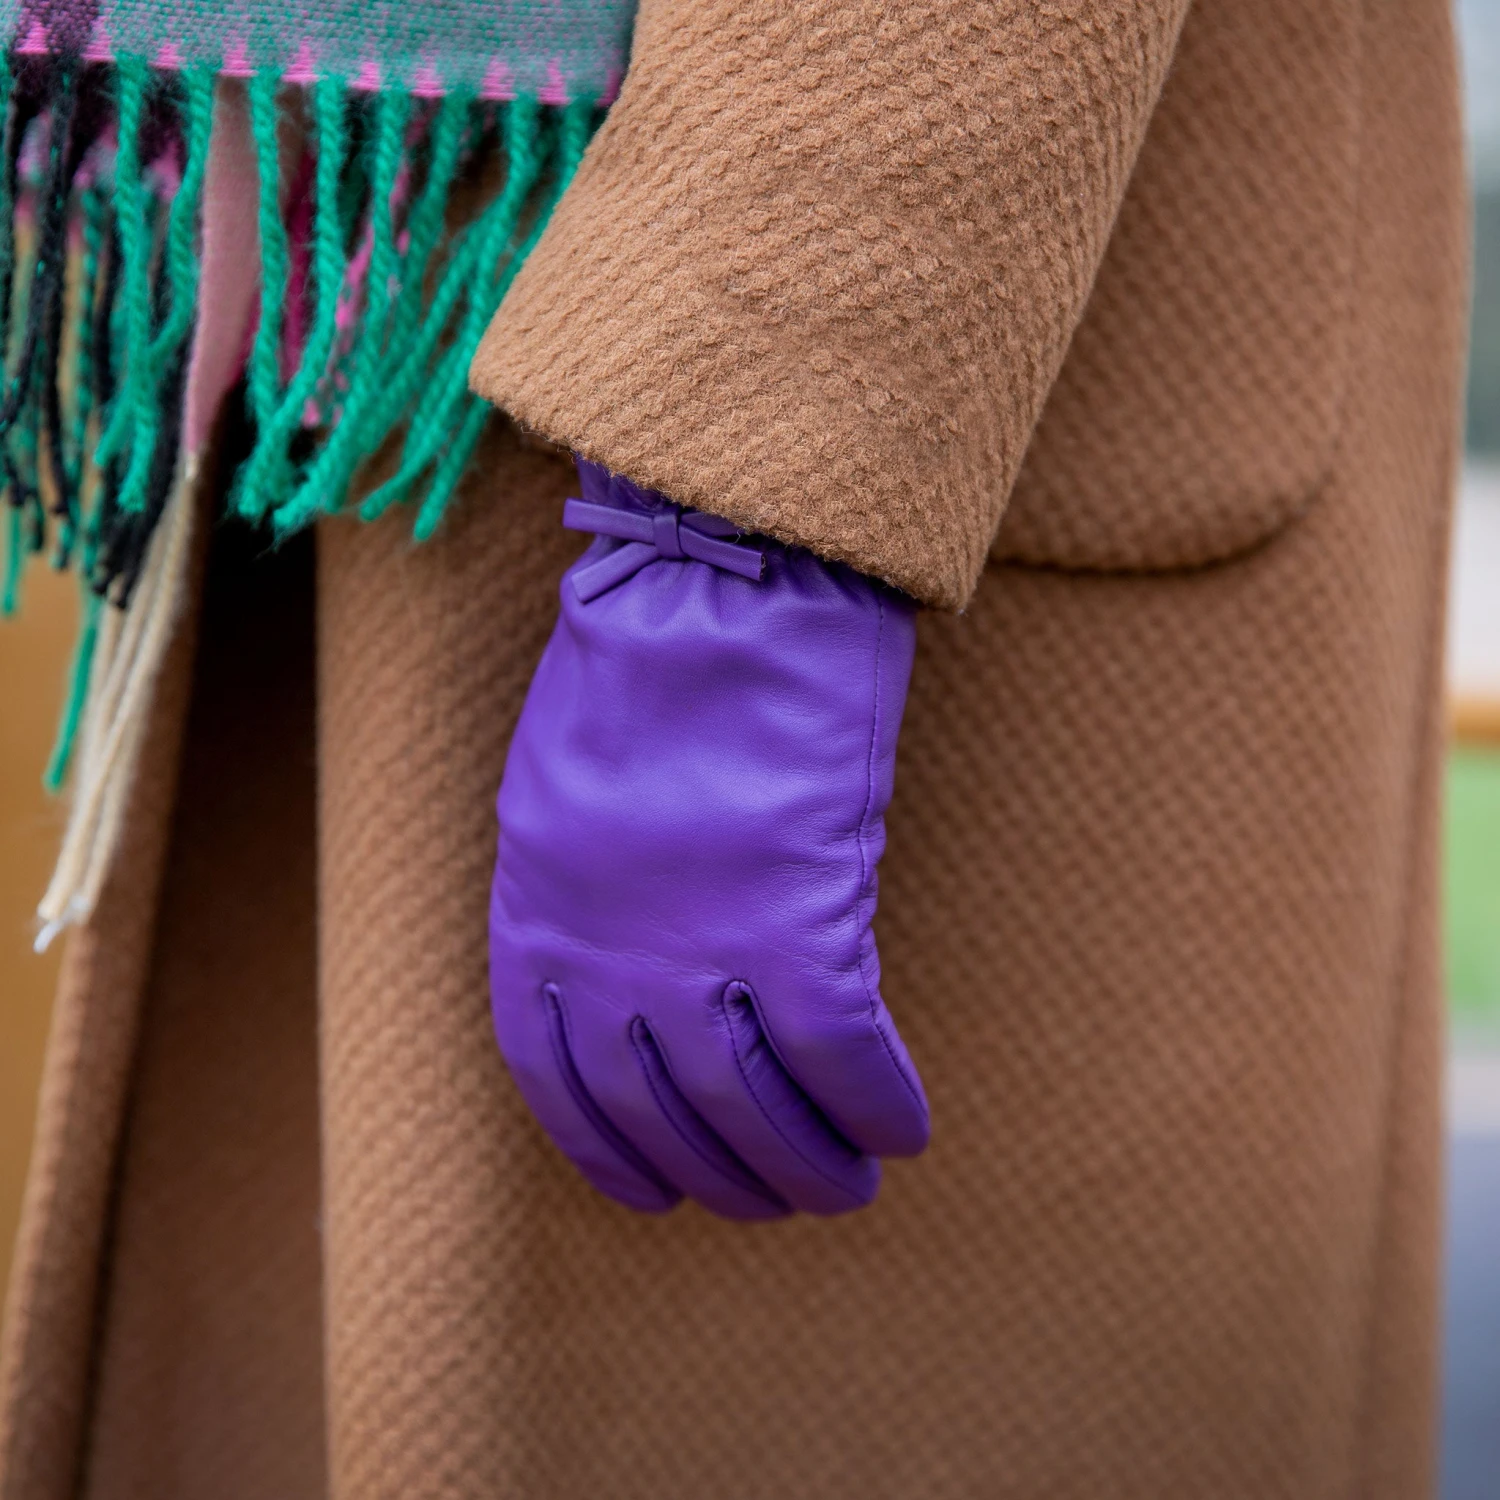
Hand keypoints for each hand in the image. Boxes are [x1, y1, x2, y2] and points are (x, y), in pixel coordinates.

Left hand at [489, 461, 928, 1218]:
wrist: (720, 578)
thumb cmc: (649, 661)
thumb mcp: (569, 789)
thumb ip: (589, 895)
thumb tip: (646, 976)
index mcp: (538, 913)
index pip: (557, 1079)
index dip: (607, 1153)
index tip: (653, 1195)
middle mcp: (607, 947)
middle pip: (661, 1110)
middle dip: (722, 1176)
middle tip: (778, 1204)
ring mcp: (697, 939)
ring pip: (753, 1104)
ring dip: (805, 1165)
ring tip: (846, 1192)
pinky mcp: (795, 912)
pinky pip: (843, 1053)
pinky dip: (877, 1103)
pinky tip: (907, 1129)